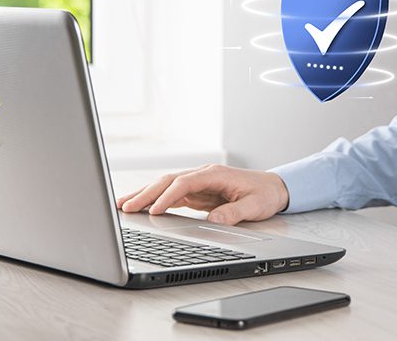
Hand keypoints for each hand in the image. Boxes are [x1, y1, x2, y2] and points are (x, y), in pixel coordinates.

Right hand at [116, 165, 289, 224]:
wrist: (273, 188)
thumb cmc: (264, 194)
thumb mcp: (254, 206)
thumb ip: (234, 213)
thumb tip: (214, 222)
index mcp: (214, 174)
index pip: (184, 183)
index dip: (167, 196)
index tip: (154, 209)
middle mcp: (202, 175)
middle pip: (168, 181)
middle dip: (146, 193)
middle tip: (126, 207)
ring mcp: (197, 183)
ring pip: (165, 186)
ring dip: (144, 195)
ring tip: (123, 206)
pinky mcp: (196, 192)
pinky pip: (170, 194)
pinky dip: (154, 201)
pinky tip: (141, 208)